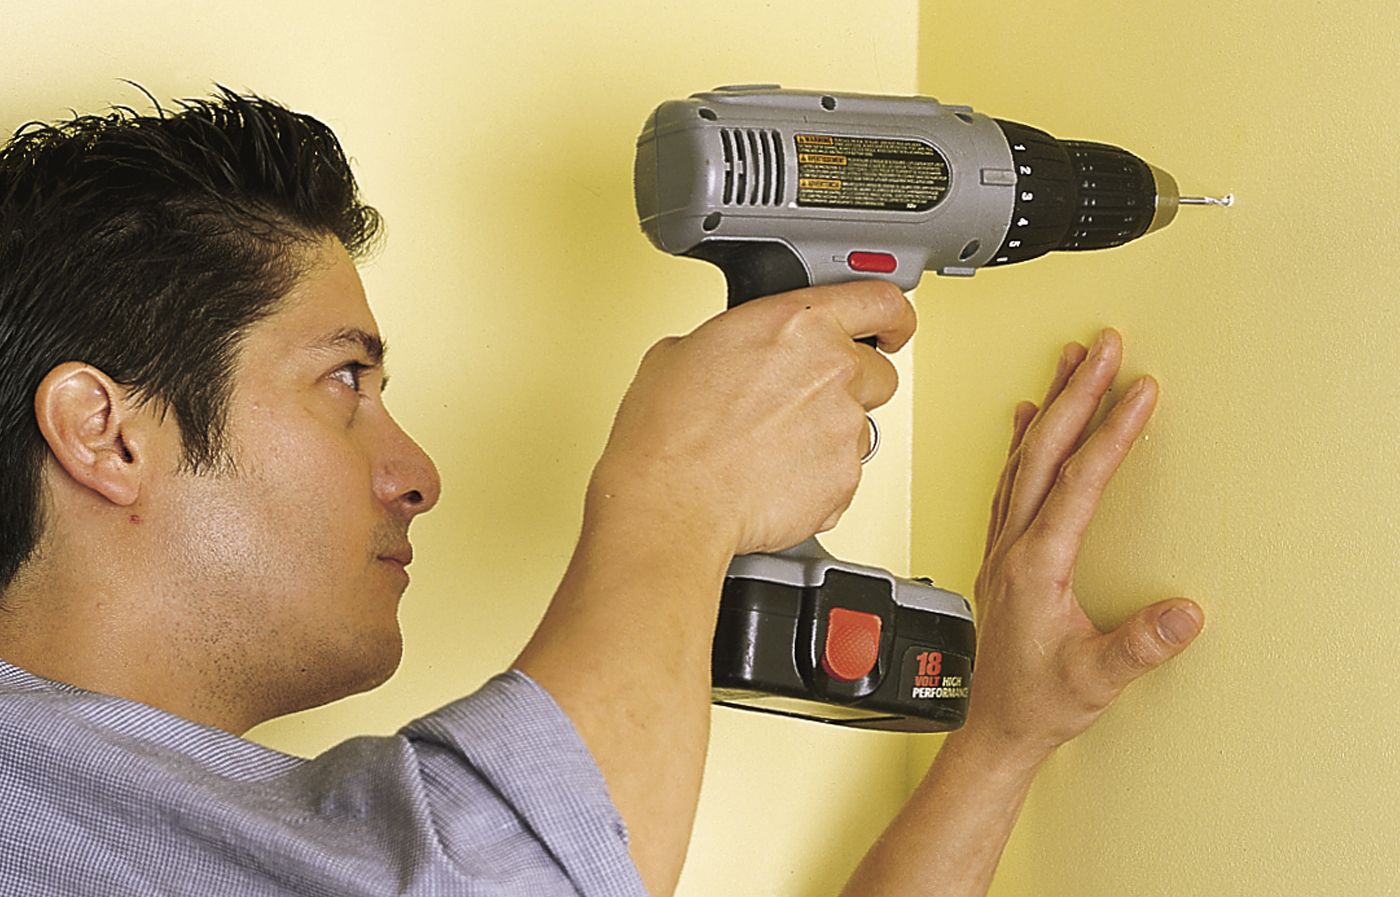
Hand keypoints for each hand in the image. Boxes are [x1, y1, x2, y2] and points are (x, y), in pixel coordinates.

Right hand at [587, 281, 914, 555]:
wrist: (671, 501)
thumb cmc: (669, 432)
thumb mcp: (685, 350)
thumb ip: (737, 340)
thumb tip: (735, 353)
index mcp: (797, 322)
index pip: (880, 301)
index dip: (893, 316)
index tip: (893, 327)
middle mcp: (833, 368)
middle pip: (878, 372)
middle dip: (848, 386)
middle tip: (801, 404)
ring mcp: (845, 425)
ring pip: (859, 427)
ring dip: (827, 436)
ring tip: (771, 450)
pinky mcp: (846, 478)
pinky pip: (844, 473)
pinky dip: (817, 478)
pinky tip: (772, 478)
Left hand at [957, 328, 1203, 766]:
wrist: (994, 724)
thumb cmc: (1038, 701)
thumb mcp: (1096, 679)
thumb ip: (1137, 647)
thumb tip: (1185, 613)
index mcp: (1036, 565)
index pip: (1077, 483)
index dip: (1111, 433)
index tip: (1138, 391)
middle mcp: (1013, 545)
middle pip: (1044, 452)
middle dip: (1077, 394)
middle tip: (1104, 346)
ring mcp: (1003, 544)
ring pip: (1023, 458)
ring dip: (1051, 406)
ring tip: (1071, 362)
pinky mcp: (1004, 551)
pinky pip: (1009, 480)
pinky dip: (1023, 441)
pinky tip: (1029, 418)